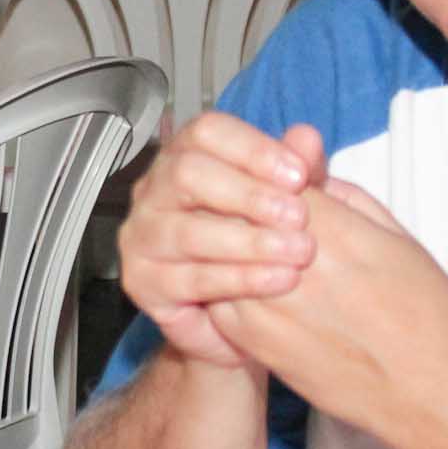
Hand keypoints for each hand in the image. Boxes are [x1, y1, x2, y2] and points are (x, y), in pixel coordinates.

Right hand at [116, 113, 321, 368]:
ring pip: (187, 231)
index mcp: (186, 156)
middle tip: (299, 217)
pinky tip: (280, 279)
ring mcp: (141, 236)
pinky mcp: (141, 282)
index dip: (254, 149)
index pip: (206, 132)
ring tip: (299, 252)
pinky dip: (240, 279)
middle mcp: (154, 190)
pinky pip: (189, 279)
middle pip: (187, 174)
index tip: (300, 176)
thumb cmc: (262, 244)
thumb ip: (299, 170)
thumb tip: (306, 137)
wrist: (245, 316)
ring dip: (250, 241)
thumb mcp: (290, 203)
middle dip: (249, 194)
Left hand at [213, 178, 447, 439]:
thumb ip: (343, 193)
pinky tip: (245, 286)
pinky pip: (217, 299)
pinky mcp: (255, 344)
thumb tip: (306, 155)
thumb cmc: (424, 311)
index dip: (265, 174)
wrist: (426, 391)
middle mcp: (293, 266)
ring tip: (244, 246)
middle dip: (238, 204)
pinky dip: (223, 286)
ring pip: (217, 256)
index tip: (269, 179)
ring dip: (225, 246)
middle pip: (235, 213)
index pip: (269, 178)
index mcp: (333, 231)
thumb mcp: (396, 236)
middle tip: (245, 207)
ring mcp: (268, 308)